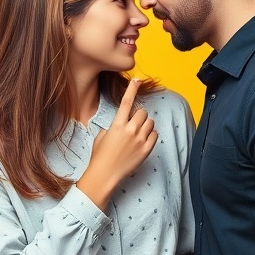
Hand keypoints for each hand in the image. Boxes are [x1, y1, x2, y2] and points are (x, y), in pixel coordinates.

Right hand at [76, 78, 157, 207]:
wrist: (104, 175)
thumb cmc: (99, 156)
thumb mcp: (101, 137)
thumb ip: (112, 127)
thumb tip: (120, 125)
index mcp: (117, 125)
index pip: (126, 102)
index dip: (132, 89)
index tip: (137, 80)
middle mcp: (130, 130)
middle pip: (143, 113)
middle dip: (138, 116)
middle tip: (133, 124)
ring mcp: (140, 140)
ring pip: (150, 123)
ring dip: (145, 125)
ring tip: (138, 134)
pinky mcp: (146, 150)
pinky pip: (155, 135)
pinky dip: (150, 135)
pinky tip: (143, 141)